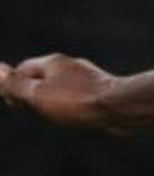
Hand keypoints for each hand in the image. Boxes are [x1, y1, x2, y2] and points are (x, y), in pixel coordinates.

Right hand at [0, 54, 115, 128]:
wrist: (119, 107)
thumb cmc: (77, 101)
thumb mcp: (38, 95)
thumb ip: (16, 85)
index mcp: (53, 62)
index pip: (23, 69)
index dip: (13, 85)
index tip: (14, 103)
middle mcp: (70, 65)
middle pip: (41, 76)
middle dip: (30, 91)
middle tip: (27, 107)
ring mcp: (86, 77)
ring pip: (59, 86)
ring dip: (49, 98)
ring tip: (48, 112)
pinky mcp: (98, 89)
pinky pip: (75, 94)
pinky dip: (66, 103)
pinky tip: (71, 113)